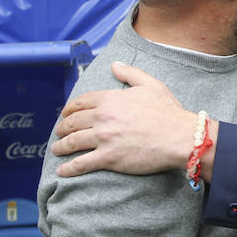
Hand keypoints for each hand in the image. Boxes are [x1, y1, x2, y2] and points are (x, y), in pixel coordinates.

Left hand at [52, 62, 199, 177]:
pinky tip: (62, 171)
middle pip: (73, 122)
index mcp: (110, 99)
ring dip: (60, 146)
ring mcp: (104, 138)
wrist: (180, 137)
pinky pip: (81, 164)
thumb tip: (115, 65)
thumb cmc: (168, 111)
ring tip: (56, 149)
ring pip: (73, 142)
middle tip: (59, 132)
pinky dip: (68, 168)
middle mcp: (103, 117)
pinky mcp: (108, 158)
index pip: (81, 102)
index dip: (70, 108)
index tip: (65, 113)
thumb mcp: (151, 84)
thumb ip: (131, 73)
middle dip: (62, 127)